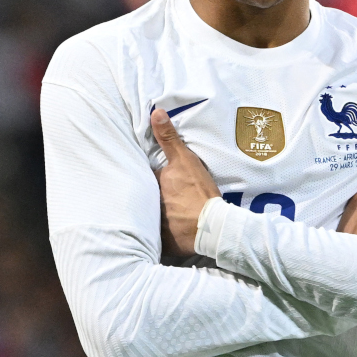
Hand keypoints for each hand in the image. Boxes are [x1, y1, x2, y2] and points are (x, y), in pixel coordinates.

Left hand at [152, 108, 221, 256]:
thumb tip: (155, 113)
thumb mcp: (185, 160)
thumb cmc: (199, 192)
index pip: (143, 178)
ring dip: (153, 217)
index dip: (147, 178)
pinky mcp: (162, 243)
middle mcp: (148, 205)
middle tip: (162, 197)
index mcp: (152, 184)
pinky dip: (161, 237)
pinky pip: (158, 239)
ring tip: (166, 216)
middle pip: (144, 199)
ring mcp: (154, 226)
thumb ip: (169, 138)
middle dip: (147, 198)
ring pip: (149, 219)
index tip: (152, 178)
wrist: (213, 226)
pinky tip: (168, 235)